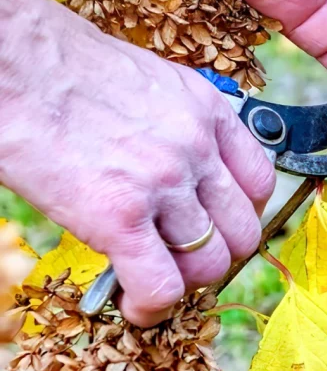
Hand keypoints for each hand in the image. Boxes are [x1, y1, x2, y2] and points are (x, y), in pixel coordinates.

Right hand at [0, 0, 273, 325]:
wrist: (18, 63)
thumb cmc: (72, 71)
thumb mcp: (154, 87)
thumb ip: (182, 130)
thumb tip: (182, 176)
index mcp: (210, 112)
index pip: (259, 184)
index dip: (240, 217)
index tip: (215, 227)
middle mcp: (198, 147)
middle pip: (243, 232)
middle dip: (218, 256)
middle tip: (183, 260)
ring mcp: (164, 182)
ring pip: (209, 265)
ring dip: (184, 285)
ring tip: (153, 281)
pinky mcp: (119, 215)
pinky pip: (161, 286)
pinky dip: (152, 307)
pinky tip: (133, 305)